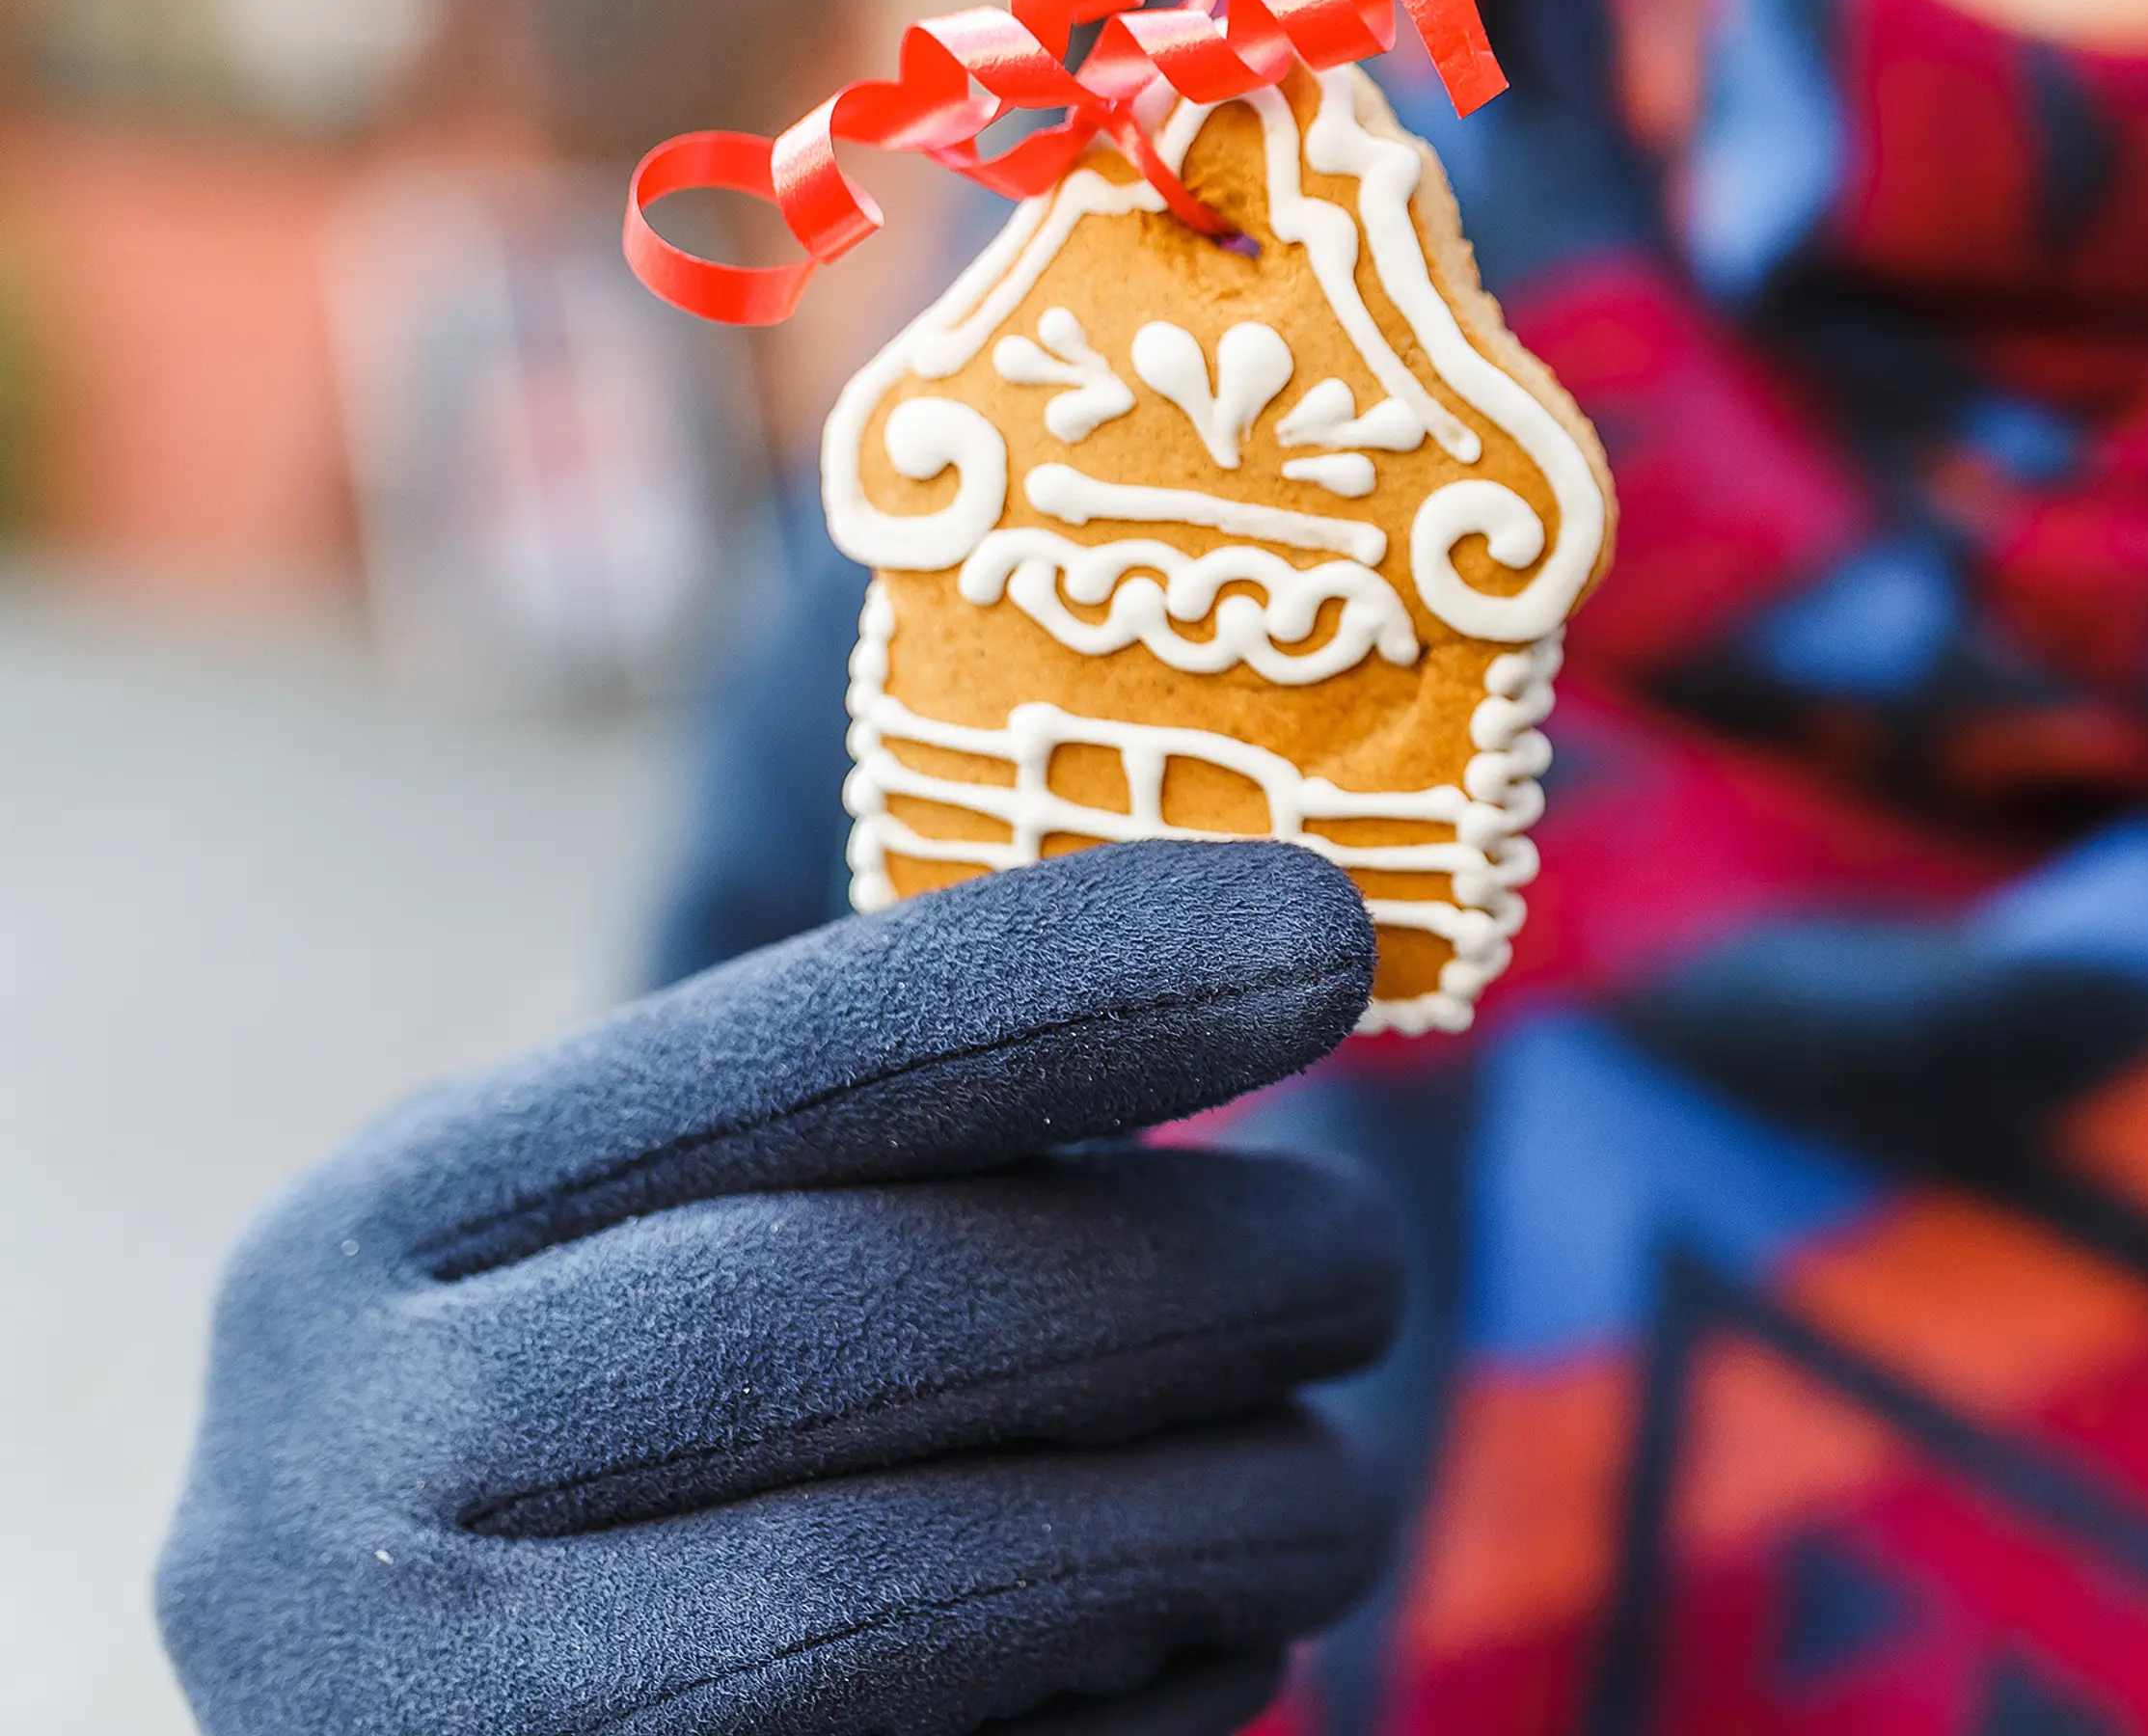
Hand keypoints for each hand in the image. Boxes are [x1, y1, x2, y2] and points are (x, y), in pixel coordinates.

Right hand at [157, 841, 1404, 1735]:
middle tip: (1366, 1266)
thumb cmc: (596, 1477)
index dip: (1074, 982)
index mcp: (372, 1239)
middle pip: (870, 1321)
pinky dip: (1146, 1705)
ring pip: (928, 1583)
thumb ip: (869, 1143)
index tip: (1327, 929)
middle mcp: (343, 1485)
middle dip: (1192, 1280)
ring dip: (1211, 1516)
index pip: (778, 1061)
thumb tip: (1278, 947)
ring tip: (1323, 1489)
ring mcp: (452, 1726)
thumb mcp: (625, 1264)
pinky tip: (1200, 1652)